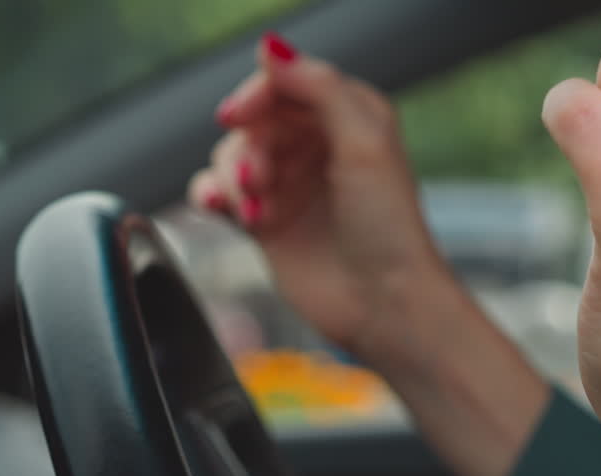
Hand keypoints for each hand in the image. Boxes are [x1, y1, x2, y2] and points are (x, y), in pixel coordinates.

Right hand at [187, 33, 445, 361]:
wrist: (383, 303)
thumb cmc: (386, 227)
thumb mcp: (364, 141)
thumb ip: (318, 87)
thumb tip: (270, 47)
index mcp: (349, 116)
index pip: (285, 82)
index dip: (257, 94)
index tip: (238, 116)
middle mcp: (317, 146)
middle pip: (254, 120)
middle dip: (248, 147)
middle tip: (259, 179)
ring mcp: (290, 184)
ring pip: (232, 155)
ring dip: (234, 177)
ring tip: (255, 209)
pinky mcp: (267, 221)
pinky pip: (220, 192)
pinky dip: (214, 196)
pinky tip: (226, 209)